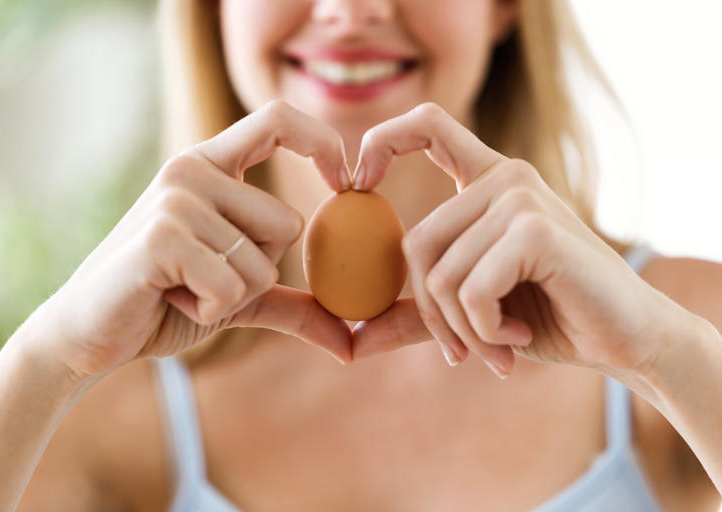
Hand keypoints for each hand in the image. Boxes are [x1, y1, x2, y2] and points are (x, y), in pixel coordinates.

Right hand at [31, 100, 353, 378]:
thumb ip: (292, 305)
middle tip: (203, 276)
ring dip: (231, 296)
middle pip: (289, 224)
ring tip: (180, 288)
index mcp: (210, 165)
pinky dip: (210, 310)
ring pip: (263, 262)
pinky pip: (233, 286)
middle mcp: (192, 169)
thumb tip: (350, 344)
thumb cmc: (165, 305)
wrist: (90, 334)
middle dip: (259, 272)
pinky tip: (170, 299)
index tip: (345, 181)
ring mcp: (176, 197)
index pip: (277, 119)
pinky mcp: (163, 235)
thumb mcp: (238, 298)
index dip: (322, 141)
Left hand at [351, 103, 680, 378]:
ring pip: (440, 273)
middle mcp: (504, 178)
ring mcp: (520, 197)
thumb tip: (351, 341)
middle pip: (415, 243)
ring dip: (462, 329)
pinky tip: (517, 337)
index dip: (381, 140)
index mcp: (486, 181)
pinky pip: (471, 289)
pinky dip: (484, 330)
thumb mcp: (470, 314)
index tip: (356, 184)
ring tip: (497, 346)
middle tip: (462, 351)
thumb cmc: (547, 317)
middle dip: (433, 314)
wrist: (624, 339)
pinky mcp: (535, 229)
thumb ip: (416, 315)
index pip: (428, 126)